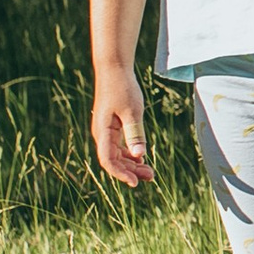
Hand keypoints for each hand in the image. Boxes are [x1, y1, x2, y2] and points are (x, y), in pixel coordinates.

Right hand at [91, 67, 151, 188]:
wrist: (114, 69)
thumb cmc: (122, 88)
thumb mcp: (132, 110)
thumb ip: (134, 133)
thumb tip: (138, 155)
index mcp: (103, 132)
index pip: (108, 161)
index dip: (121, 174)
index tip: (135, 183)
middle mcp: (101, 134)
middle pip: (113, 161)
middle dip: (131, 171)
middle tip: (151, 177)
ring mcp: (106, 131)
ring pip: (117, 155)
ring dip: (131, 165)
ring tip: (150, 172)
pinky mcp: (112, 127)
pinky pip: (119, 146)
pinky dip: (130, 154)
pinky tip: (142, 158)